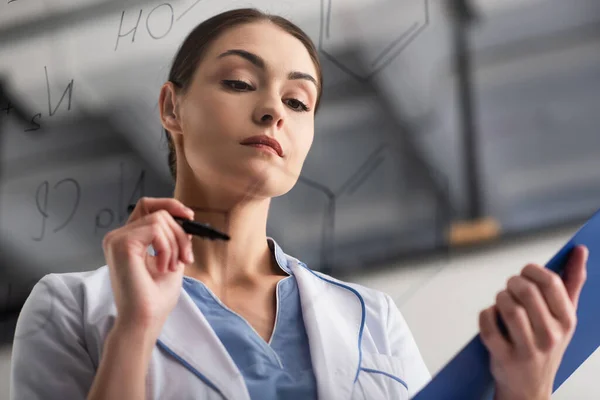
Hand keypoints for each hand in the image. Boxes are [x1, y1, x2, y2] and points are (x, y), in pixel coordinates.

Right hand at [102, 197, 194, 338]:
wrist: (145, 320)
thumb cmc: (155, 298)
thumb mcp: (172, 259)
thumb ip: (174, 238)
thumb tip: (184, 218)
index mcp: (129, 240)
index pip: (147, 206)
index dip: (170, 205)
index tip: (189, 217)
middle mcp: (118, 236)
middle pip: (158, 212)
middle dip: (180, 233)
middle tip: (185, 258)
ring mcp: (117, 239)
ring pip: (159, 219)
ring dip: (175, 244)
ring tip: (170, 267)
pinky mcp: (121, 243)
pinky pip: (155, 229)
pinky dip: (166, 247)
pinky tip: (162, 267)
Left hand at [478, 245, 588, 399]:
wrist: (530, 388)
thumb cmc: (546, 343)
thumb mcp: (564, 317)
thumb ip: (573, 282)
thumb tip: (580, 250)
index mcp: (567, 321)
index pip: (551, 282)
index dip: (533, 270)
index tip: (526, 272)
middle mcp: (550, 336)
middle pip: (525, 291)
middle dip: (513, 282)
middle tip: (511, 286)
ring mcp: (527, 348)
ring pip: (507, 306)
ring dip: (500, 297)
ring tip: (502, 301)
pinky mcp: (503, 357)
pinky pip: (488, 324)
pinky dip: (486, 314)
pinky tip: (491, 316)